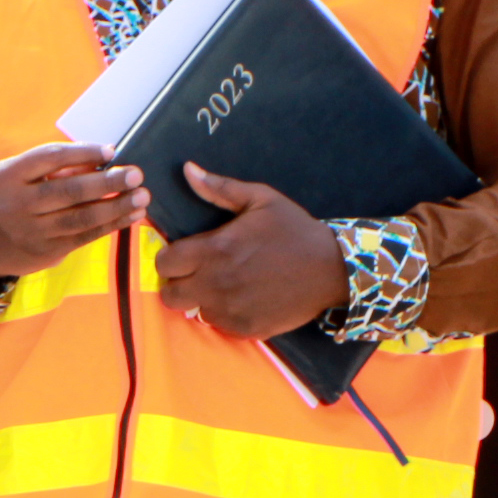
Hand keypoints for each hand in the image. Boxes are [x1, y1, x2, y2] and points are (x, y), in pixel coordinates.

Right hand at [0, 142, 144, 283]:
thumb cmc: (9, 197)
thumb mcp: (18, 175)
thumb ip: (54, 168)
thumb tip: (103, 158)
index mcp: (8, 175)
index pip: (49, 158)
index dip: (82, 153)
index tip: (111, 150)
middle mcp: (18, 204)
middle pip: (68, 191)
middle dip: (105, 182)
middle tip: (135, 174)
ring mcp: (33, 231)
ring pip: (80, 218)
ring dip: (115, 207)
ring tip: (141, 197)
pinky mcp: (47, 252)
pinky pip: (84, 237)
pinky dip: (110, 226)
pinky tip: (131, 215)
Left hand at [153, 164, 347, 339]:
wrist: (332, 269)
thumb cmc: (294, 231)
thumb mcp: (261, 200)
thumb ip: (220, 188)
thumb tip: (188, 169)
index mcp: (215, 250)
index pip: (165, 264)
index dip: (170, 259)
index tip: (184, 255)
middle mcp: (216, 283)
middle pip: (170, 295)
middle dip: (178, 283)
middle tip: (198, 273)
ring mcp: (230, 309)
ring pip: (193, 311)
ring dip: (201, 299)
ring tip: (223, 285)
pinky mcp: (245, 328)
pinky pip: (218, 325)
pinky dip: (224, 314)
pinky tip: (241, 298)